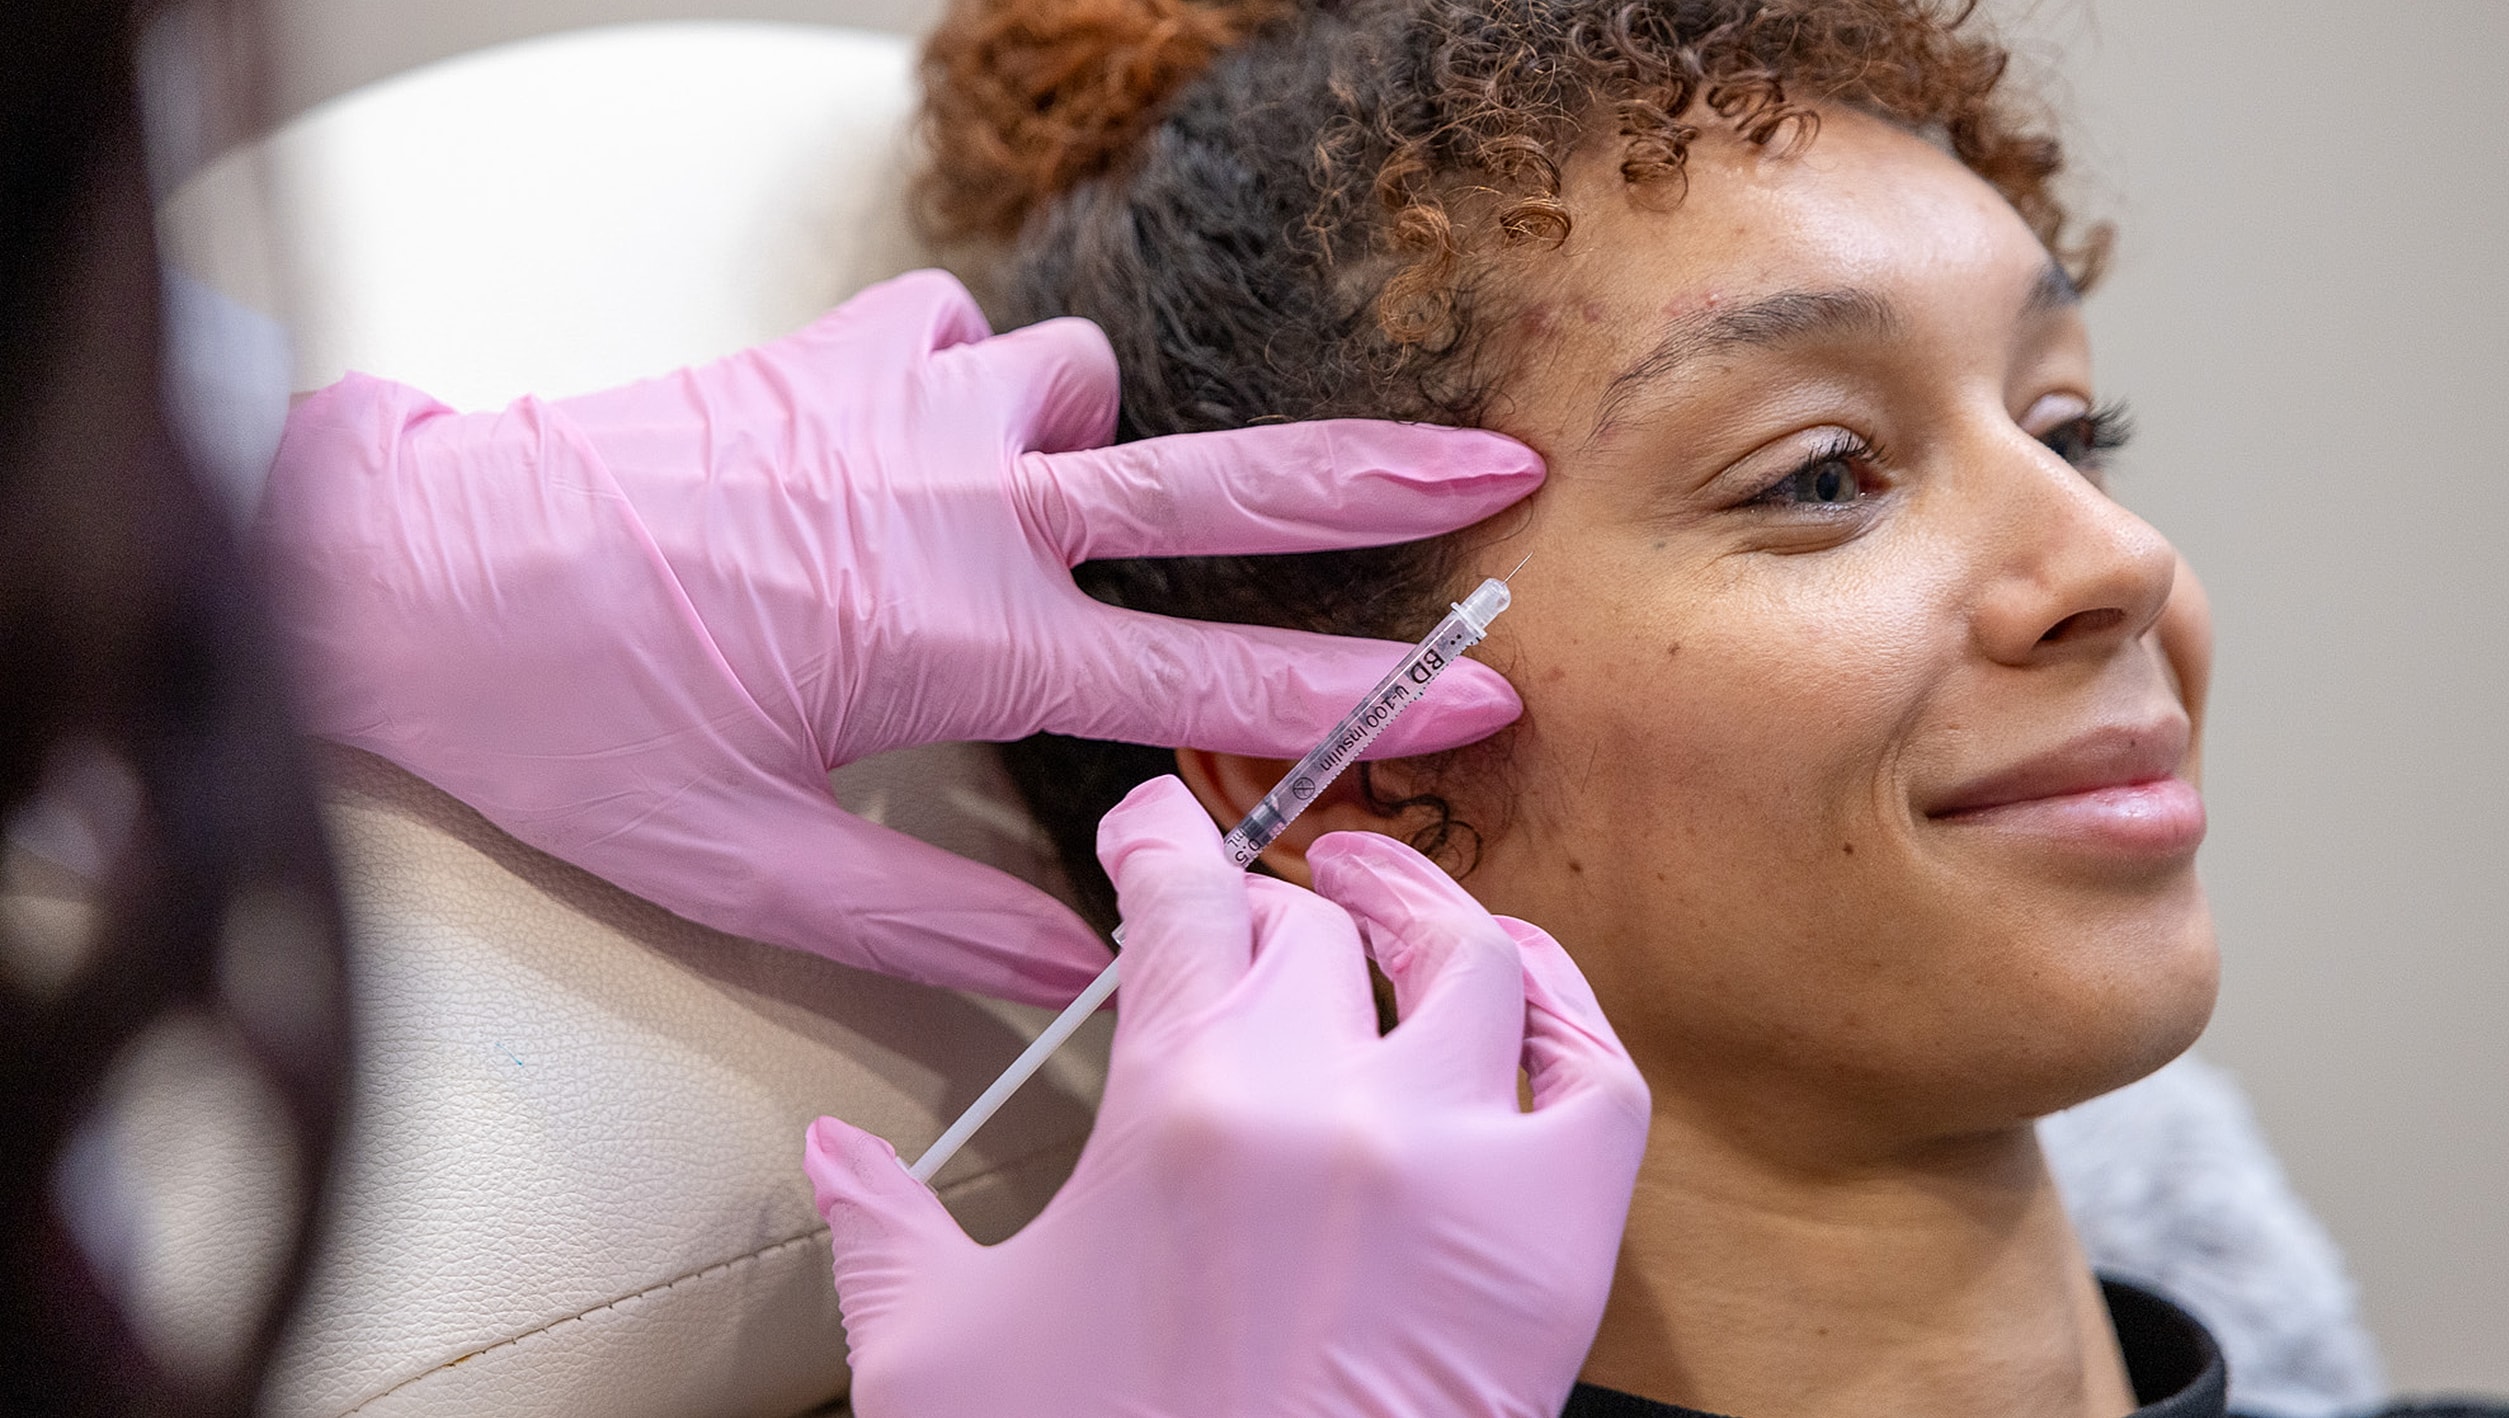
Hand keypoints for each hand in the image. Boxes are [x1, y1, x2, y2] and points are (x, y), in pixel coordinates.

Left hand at [257, 271, 1540, 1003]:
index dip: (1358, 703)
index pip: (1203, 688)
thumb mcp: (744, 862)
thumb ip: (930, 914)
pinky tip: (922, 436)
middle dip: (1368, 478)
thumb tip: (1081, 960)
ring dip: (1097, 439)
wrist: (408, 557)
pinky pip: (963, 325)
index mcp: (953, 639)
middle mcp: (953, 501)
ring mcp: (898, 404)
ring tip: (1049, 506)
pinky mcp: (834, 349)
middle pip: (1213, 480)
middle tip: (1490, 467)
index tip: (1484, 696)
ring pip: (1083, 378)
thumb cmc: (568, 724)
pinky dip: (972, 372)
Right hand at [805, 777, 1651, 1416]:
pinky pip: (1592, 1070)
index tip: (1156, 825)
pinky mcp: (1552, 1241)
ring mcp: (1458, 1164)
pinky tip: (1519, 986)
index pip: (1181, 903)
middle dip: (1264, 910)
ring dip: (1419, 909)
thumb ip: (883, 1232)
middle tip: (1243, 922)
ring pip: (1466, 962)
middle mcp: (1329, 1106)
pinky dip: (1564, 1006)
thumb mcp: (941, 1360)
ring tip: (1381, 892)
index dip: (1162, 840)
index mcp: (1179, 1111)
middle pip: (1310, 932)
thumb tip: (832, 1156)